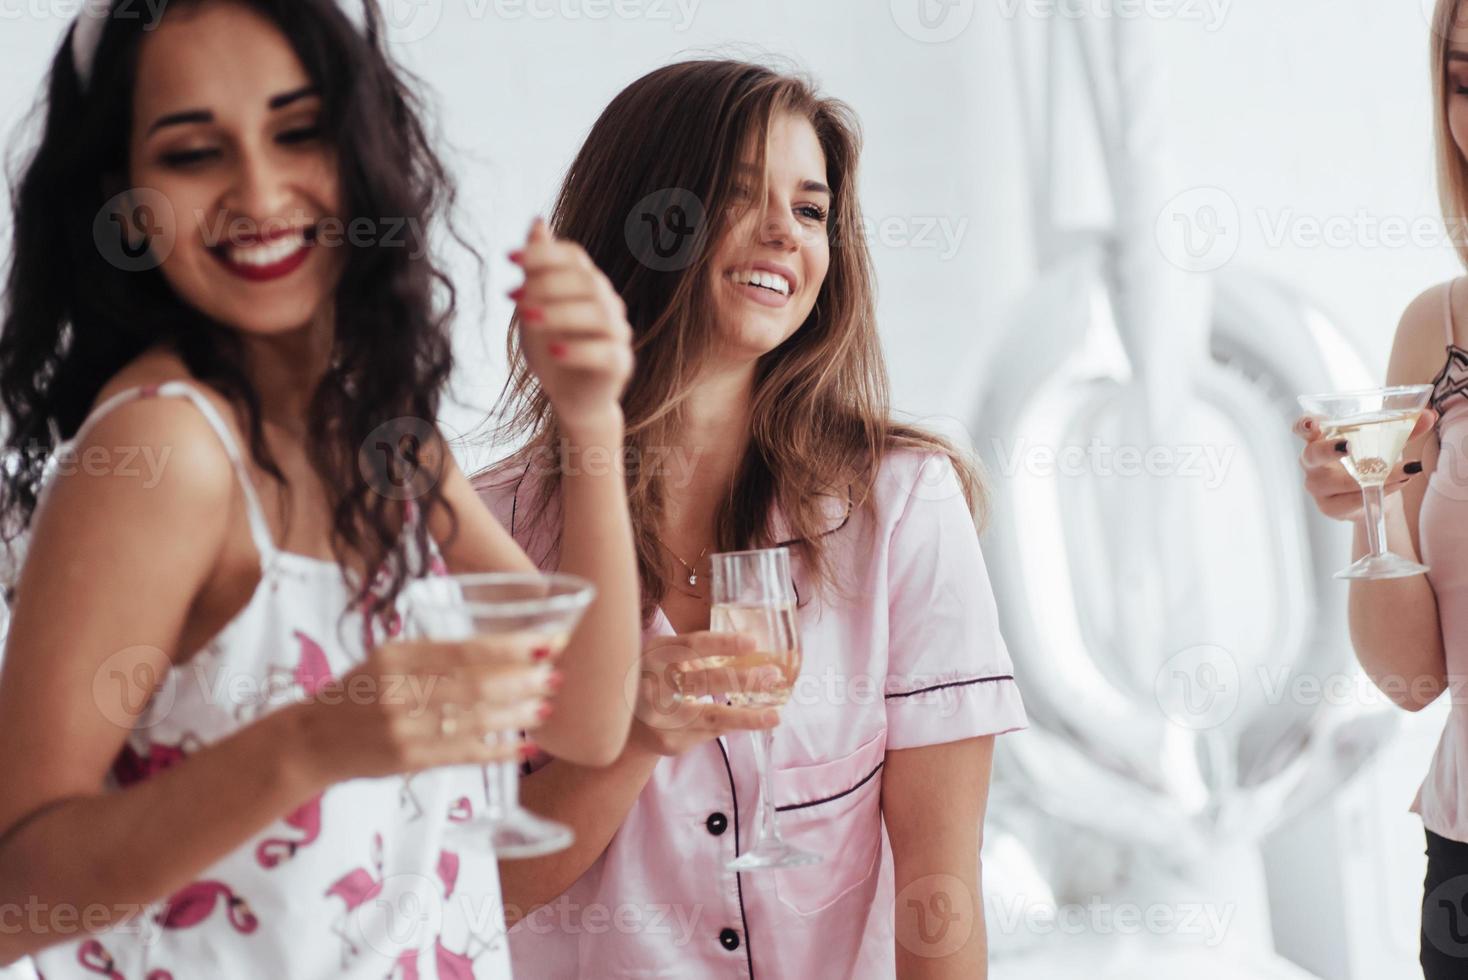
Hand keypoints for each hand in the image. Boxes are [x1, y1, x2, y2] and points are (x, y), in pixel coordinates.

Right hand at [293, 636, 555, 782]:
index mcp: (397, 656)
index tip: (547, 641)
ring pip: (476, 719)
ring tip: (546, 707)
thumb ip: (434, 655)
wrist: (311, 741)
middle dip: (524, 679)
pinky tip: (524, 746)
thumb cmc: (357, 693)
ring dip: (518, 713)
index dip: (512, 647)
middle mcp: (400, 690)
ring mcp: (404, 728)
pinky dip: (499, 750)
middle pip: (477, 683)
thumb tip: (501, 650)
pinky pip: (464, 754)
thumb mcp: (387, 659)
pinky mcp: (408, 761)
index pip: (465, 649)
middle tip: (555, 675)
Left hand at [510, 218, 633, 434]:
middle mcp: (609, 303)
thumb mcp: (535, 307)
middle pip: (587, 282)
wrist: (570, 399)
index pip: (574, 257)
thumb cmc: (552, 348)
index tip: (507, 259)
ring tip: (528, 319)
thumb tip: (537, 221)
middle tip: (513, 297)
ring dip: (560, 313)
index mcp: (588, 285)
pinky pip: (606, 352)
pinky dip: (578, 349)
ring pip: (599, 315)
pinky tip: (553, 350)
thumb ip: (536, 269)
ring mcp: (618, 333)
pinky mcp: (620, 364)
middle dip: (548, 285)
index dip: (544, 254)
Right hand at [629, 632, 781, 756]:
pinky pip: (710, 731)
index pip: (690, 646)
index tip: (753, 642)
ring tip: (774, 716)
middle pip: (704, 682)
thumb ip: (695, 654)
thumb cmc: (653, 681)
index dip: (722, 643)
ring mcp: (660, 717)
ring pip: (711, 716)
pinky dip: (735, 725)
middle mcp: (652, 685)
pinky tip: (755, 721)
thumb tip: (751, 647)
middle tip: (773, 675)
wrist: (623, 725)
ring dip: (746, 716)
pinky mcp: (669, 741)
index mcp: (654, 655)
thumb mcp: (663, 658)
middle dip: (743, 679)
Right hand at [1293, 409, 1436, 520]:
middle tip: (1348, 446)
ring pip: (1339, 482)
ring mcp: (1317, 485)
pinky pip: (1350, 501)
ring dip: (1371, 477)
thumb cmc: (1370, 461)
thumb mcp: (1387, 442)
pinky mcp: (1328, 506)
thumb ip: (1406, 429)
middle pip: (1313, 455)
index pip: (1303, 428)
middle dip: (1329, 450)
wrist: (1372, 497)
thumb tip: (1429, 415)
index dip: (1303, 425)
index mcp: (1320, 438)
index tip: (1311, 424)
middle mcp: (1312, 461)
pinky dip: (1376, 492)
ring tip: (1403, 472)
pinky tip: (1396, 485)